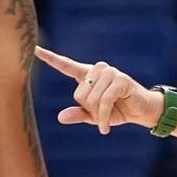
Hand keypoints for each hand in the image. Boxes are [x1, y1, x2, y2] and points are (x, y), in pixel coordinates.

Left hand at [34, 46, 162, 134]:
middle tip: (101, 115)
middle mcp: (98, 70)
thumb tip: (60, 117)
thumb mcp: (94, 116)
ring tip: (106, 117)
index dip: (50, 58)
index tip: (34, 49)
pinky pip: (104, 101)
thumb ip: (78, 114)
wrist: (141, 112)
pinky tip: (105, 128)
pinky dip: (103, 118)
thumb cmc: (117, 111)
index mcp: (88, 75)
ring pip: (91, 98)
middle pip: (79, 94)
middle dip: (89, 110)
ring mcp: (110, 72)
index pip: (66, 65)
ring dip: (98, 114)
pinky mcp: (121, 79)